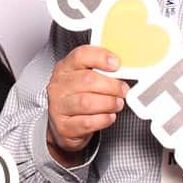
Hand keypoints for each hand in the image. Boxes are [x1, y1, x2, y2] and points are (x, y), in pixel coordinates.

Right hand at [45, 45, 127, 164]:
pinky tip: (108, 116)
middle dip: (112, 85)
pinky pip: (87, 122)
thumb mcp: (84, 79)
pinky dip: (103, 119)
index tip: (116, 63)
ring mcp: (59, 107)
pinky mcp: (64, 126)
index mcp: (64, 68)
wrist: (64, 125)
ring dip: (109, 103)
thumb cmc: (78, 98)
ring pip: (87, 102)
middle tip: (123, 90)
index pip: (80, 56)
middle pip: (87, 80)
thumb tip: (123, 69)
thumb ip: (100, 71)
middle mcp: (59, 86)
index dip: (101, 57)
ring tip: (117, 104)